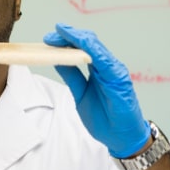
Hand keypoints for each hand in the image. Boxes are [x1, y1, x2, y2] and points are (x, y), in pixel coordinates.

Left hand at [44, 23, 149, 157]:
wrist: (121, 136)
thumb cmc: (105, 117)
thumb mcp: (81, 94)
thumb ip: (72, 77)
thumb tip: (57, 60)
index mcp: (98, 69)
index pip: (82, 48)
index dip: (65, 40)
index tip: (49, 38)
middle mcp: (107, 66)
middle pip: (88, 43)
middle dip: (68, 36)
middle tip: (50, 35)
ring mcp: (114, 71)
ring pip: (96, 47)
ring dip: (78, 38)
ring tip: (61, 33)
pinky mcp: (119, 78)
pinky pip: (105, 60)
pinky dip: (92, 49)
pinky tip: (81, 43)